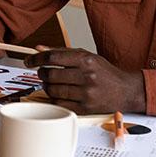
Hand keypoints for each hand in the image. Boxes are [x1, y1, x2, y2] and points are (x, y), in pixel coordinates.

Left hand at [26, 47, 145, 113]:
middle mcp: (86, 76)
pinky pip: (59, 103)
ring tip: (51, 83)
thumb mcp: (87, 56)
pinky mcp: (86, 108)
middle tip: (42, 73)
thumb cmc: (105, 72)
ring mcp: (86, 93)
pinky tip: (57, 94)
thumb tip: (38, 48)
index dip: (36, 59)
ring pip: (52, 90)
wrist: (126, 91)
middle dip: (41, 73)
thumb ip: (61, 52)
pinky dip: (53, 99)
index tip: (29, 61)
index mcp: (86, 60)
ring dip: (46, 86)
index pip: (52, 57)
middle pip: (50, 74)